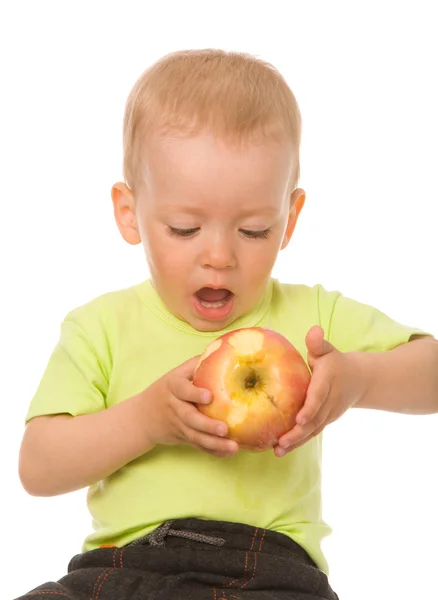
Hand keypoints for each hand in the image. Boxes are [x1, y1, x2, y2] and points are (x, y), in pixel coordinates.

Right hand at [143, 356, 238, 456]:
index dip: (194, 393)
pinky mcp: (183, 438)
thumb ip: (196, 364)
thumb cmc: (167, 389)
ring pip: (195, 436)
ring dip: (214, 443)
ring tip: (233, 446)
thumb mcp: (176, 374)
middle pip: (190, 418)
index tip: (209, 396)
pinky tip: (229, 452)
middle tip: (224, 429)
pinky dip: (214, 451)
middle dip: (207, 425)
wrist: (143, 416)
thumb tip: (224, 349)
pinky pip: (198, 446)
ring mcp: (178, 425)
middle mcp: (174, 407)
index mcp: (173, 387)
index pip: (182, 389)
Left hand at [274, 326, 365, 456]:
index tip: (299, 419)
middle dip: (298, 432)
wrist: (358, 380)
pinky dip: (298, 442)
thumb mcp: (327, 350)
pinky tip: (280, 449)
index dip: (310, 408)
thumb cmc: (334, 362)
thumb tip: (314, 331)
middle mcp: (330, 402)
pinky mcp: (324, 421)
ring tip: (277, 451)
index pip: (319, 397)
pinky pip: (311, 433)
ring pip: (312, 430)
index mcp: (328, 382)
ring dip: (296, 442)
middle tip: (281, 442)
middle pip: (314, 420)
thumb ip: (318, 343)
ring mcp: (328, 414)